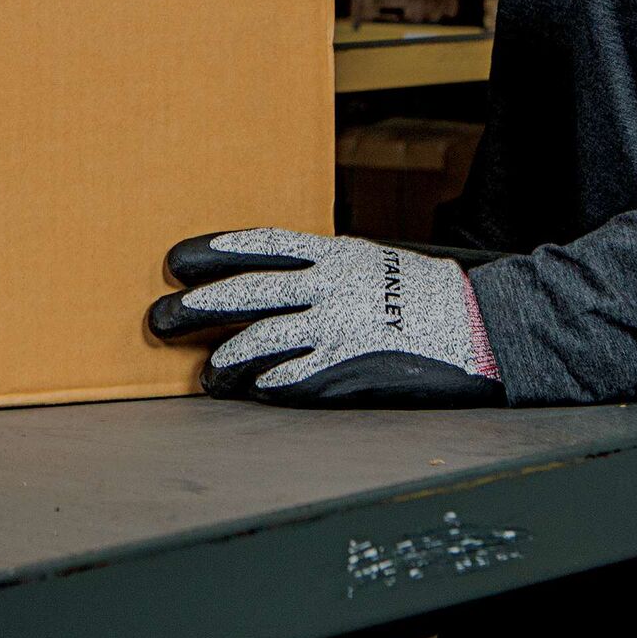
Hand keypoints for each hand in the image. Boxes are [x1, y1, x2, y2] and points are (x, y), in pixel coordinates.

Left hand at [147, 227, 504, 406]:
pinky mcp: (346, 366)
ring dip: (225, 358)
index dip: (215, 251)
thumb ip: (327, 272)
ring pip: (260, 339)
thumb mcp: (373, 264)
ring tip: (205, 376)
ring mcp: (336, 325)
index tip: (177, 258)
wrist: (477, 325)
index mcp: (334, 253)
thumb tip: (284, 282)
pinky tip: (250, 391)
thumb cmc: (424, 294)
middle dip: (197, 306)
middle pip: (246, 292)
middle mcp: (328, 285)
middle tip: (159, 316)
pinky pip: (293, 376)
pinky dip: (266, 383)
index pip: (262, 246)